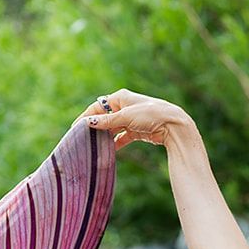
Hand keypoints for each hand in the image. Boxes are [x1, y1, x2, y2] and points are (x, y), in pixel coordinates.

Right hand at [79, 89, 195, 150]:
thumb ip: (107, 121)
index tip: (75, 128)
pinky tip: (108, 150)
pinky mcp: (137, 130)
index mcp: (120, 97)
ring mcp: (131, 119)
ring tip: (93, 146)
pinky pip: (122, 137)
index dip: (86, 117)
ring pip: (113, 128)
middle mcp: (124, 106)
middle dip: (95, 128)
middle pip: (104, 117)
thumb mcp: (126, 117)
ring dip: (104, 136)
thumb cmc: (151, 115)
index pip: (98, 106)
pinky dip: (115, 143)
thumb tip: (88, 122)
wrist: (173, 126)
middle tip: (82, 139)